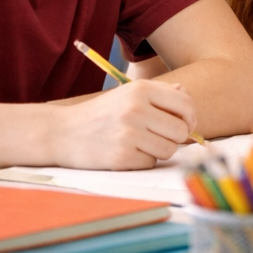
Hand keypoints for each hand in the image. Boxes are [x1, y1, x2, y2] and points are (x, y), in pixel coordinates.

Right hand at [52, 80, 196, 169]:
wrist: (62, 133)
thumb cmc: (102, 114)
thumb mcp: (128, 94)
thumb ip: (160, 93)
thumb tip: (187, 98)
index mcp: (141, 90)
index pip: (185, 103)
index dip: (191, 117)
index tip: (186, 124)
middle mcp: (136, 109)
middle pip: (181, 130)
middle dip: (175, 137)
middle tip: (160, 136)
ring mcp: (128, 134)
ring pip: (169, 149)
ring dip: (159, 150)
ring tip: (142, 143)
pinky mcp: (121, 157)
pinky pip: (151, 162)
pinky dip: (143, 160)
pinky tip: (127, 152)